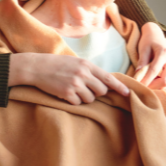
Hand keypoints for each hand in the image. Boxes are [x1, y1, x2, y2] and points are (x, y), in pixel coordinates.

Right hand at [9, 53, 129, 104]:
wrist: (37, 67)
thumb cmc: (57, 64)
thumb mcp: (76, 62)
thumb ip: (90, 71)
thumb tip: (105, 82)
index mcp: (87, 65)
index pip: (108, 78)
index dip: (119, 87)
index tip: (128, 93)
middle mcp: (83, 74)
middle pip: (101, 91)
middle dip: (97, 93)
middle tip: (86, 89)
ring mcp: (75, 84)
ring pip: (90, 99)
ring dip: (84, 98)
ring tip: (73, 90)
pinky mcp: (66, 93)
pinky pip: (78, 103)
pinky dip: (73, 101)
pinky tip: (65, 93)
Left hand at [134, 22, 165, 87]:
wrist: (156, 35)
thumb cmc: (148, 41)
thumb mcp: (143, 49)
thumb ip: (142, 63)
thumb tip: (138, 77)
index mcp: (164, 53)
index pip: (154, 71)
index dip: (146, 80)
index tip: (138, 86)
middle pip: (165, 80)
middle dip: (153, 86)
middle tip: (142, 88)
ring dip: (156, 86)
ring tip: (146, 83)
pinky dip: (160, 83)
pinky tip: (152, 81)